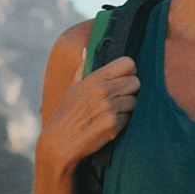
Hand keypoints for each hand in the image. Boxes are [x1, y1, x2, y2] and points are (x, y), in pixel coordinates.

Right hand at [37, 54, 139, 171]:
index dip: (130, 72)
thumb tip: (87, 51)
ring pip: (134, 102)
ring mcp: (108, 108)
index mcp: (94, 78)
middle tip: (118, 99)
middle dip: (130, 91)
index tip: (124, 79)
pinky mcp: (112, 125)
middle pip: (136, 83)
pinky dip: (121, 124)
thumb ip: (83, 69)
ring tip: (110, 114)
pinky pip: (129, 119)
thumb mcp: (72, 88)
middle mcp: (102, 90)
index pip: (128, 63)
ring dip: (126, 109)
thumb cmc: (66, 115)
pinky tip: (108, 126)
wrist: (59, 142)